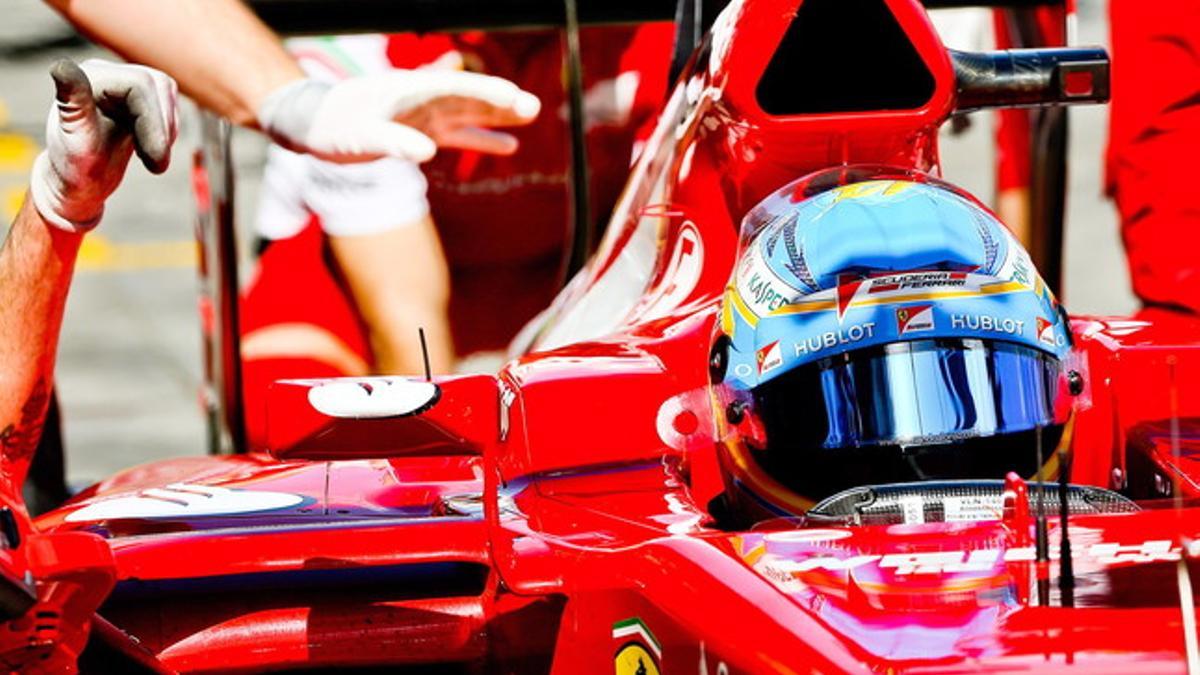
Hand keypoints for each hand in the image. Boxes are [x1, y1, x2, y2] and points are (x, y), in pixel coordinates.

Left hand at [29, 59, 178, 232]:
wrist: (80, 181)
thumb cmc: (74, 168)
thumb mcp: (76, 143)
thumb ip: (74, 104)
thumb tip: (61, 66)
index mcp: (89, 78)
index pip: (140, 84)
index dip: (154, 121)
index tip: (156, 161)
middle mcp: (107, 72)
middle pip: (159, 85)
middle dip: (163, 128)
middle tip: (157, 166)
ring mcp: (125, 82)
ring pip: (168, 93)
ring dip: (168, 130)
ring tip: (152, 159)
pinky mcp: (139, 96)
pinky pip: (169, 104)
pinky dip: (167, 130)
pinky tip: (149, 148)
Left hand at [256, 69, 540, 163]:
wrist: (315, 126)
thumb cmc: (333, 127)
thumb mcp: (357, 135)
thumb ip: (392, 140)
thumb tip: (427, 151)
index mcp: (409, 91)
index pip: (454, 88)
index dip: (484, 93)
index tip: (511, 97)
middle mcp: (422, 99)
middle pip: (468, 98)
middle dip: (500, 102)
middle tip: (532, 107)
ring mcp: (425, 116)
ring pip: (469, 114)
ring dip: (498, 117)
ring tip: (529, 117)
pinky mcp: (423, 133)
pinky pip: (460, 135)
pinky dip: (483, 139)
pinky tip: (509, 146)